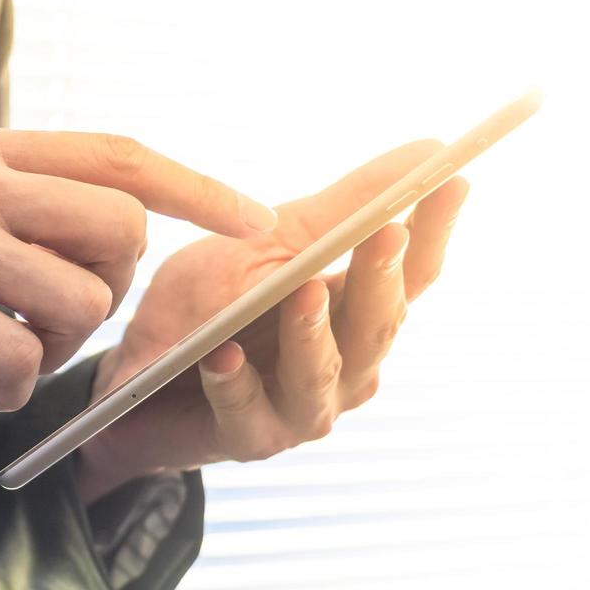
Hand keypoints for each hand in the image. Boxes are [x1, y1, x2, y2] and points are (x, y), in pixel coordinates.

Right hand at [0, 121, 279, 459]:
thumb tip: (90, 244)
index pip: (115, 152)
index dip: (196, 187)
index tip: (256, 221)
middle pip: (118, 227)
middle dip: (109, 299)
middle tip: (48, 335)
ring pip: (78, 298)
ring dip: (52, 356)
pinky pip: (17, 353)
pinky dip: (6, 389)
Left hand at [75, 140, 470, 503]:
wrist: (136, 384)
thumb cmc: (208, 306)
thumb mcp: (266, 242)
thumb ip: (341, 208)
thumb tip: (428, 150)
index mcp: (358, 314)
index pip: (412, 273)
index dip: (435, 229)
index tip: (453, 180)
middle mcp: (348, 366)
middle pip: (377, 324)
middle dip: (382, 277)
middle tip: (385, 232)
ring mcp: (302, 408)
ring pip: (321, 374)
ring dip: (312, 334)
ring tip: (303, 294)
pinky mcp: (248, 439)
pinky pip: (245, 412)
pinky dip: (234, 384)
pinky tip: (222, 357)